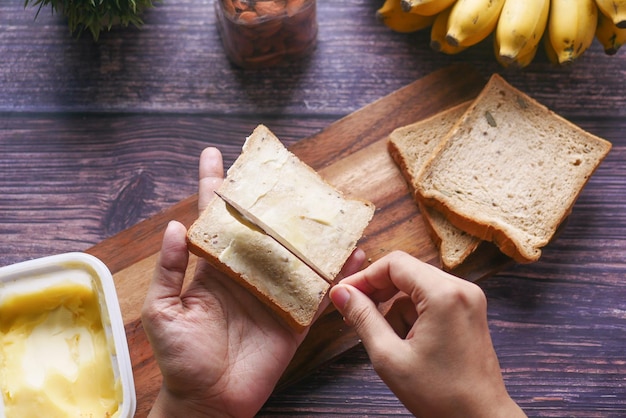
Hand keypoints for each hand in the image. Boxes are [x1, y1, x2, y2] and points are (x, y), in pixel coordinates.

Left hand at [142, 147, 365, 417]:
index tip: (215, 154)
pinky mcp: (295, 316)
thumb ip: (168, 271)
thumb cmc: (180, 359)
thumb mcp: (162, 312)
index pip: (213, 218)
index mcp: (214, 268)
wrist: (209, 400)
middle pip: (261, 226)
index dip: (214, 185)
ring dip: (312, 230)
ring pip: (296, 253)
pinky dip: (338, 273)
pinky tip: (355, 253)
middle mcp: (247, 273)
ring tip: (329, 204)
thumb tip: (174, 226)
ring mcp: (274, 292)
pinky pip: (319, 290)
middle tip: (282, 168)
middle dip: (270, 197)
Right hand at [329, 251, 525, 417]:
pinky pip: (431, 298)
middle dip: (379, 292)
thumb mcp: (389, 356)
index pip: (394, 264)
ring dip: (396, 308)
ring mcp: (468, 298)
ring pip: (416, 286)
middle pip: (406, 271)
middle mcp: (461, 288)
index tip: (344, 294)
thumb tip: (341, 293)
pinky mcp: (469, 310)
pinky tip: (409, 342)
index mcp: (443, 295)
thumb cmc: (441, 395)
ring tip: (391, 341)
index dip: (364, 277)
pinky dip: (413, 314)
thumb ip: (362, 318)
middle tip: (355, 314)